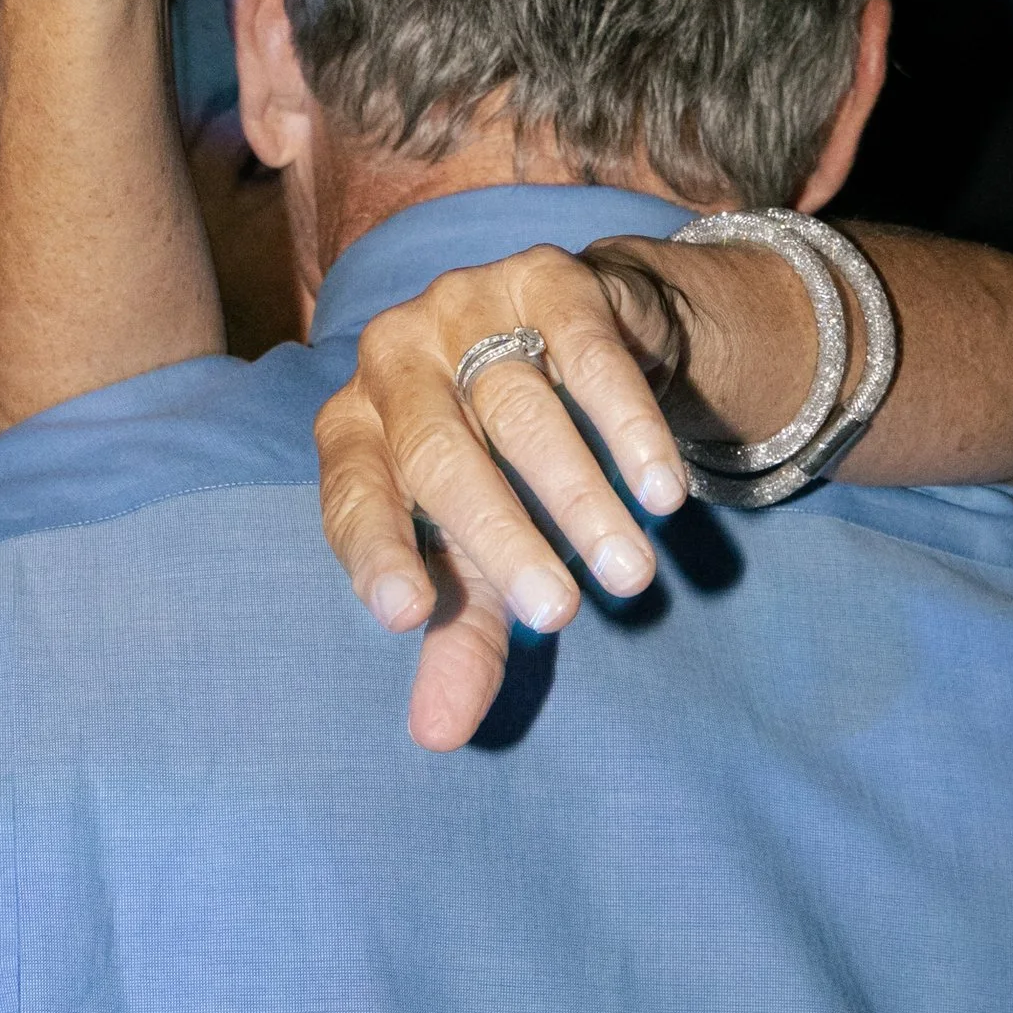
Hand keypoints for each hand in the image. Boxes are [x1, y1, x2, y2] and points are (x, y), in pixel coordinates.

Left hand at [315, 238, 794, 753]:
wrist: (577, 340)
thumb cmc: (502, 468)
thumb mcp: (478, 555)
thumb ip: (460, 633)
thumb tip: (438, 737)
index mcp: (352, 429)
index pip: (351, 497)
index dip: (377, 553)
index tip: (412, 617)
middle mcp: (391, 359)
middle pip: (437, 454)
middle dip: (501, 538)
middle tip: (561, 616)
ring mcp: (463, 306)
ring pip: (519, 407)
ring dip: (579, 494)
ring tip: (630, 573)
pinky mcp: (543, 275)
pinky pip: (586, 351)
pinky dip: (626, 423)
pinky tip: (661, 488)